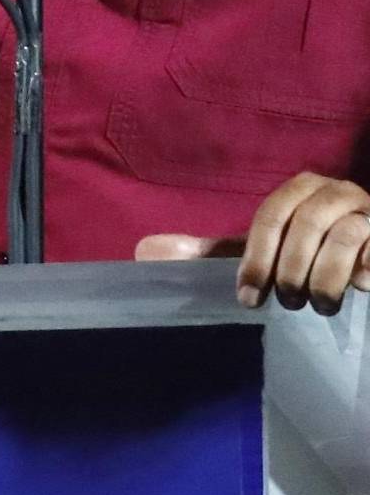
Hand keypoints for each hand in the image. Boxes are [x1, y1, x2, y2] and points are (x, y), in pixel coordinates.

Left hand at [137, 172, 369, 314]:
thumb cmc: (310, 256)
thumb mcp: (264, 252)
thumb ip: (215, 252)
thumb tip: (146, 250)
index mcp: (301, 189)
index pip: (271, 216)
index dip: (257, 260)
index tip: (249, 299)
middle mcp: (338, 192)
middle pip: (308, 224)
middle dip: (292, 271)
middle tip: (290, 303)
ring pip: (346, 237)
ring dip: (327, 279)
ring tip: (321, 305)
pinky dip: (367, 274)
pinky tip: (361, 290)